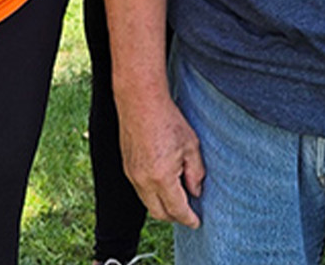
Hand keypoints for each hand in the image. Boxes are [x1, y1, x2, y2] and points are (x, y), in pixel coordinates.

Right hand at [117, 91, 203, 227]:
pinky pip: (140, 190)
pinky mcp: (127, 167)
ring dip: (162, 206)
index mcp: (162, 178)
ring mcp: (132, 175)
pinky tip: (164, 185)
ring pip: (148, 203)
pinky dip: (153, 195)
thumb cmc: (168, 120)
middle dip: (175, 217)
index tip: (197, 222)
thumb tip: (195, 192)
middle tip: (189, 214)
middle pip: (159, 213)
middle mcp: (143, 181)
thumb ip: (195, 173)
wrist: (140, 102)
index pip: (177, 210)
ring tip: (178, 200)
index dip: (189, 219)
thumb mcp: (191, 146)